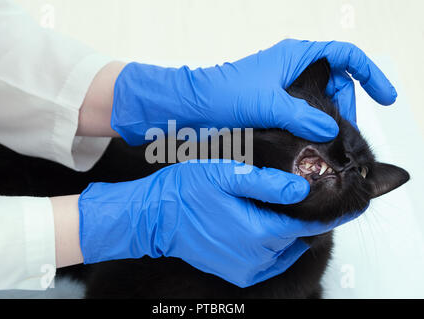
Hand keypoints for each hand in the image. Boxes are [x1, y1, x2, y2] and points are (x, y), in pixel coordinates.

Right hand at [78, 160, 359, 287]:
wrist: (155, 217)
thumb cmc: (186, 192)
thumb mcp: (226, 175)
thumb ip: (266, 183)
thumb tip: (301, 188)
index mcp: (258, 232)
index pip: (308, 226)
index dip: (328, 213)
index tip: (346, 204)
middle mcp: (256, 257)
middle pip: (296, 238)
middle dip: (305, 218)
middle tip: (306, 196)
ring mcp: (245, 268)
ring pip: (284, 250)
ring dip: (289, 232)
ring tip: (284, 208)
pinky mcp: (235, 271)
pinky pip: (268, 261)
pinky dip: (275, 246)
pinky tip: (266, 226)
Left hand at [111, 39, 395, 144]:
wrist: (189, 109)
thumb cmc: (219, 94)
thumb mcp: (266, 102)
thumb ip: (302, 114)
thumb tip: (331, 130)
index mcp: (295, 57)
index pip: (345, 56)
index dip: (369, 73)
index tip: (385, 96)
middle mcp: (291, 72)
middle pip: (336, 85)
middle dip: (346, 106)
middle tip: (344, 135)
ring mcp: (282, 93)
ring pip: (319, 105)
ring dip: (328, 123)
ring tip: (329, 145)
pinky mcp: (273, 111)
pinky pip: (302, 119)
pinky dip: (310, 132)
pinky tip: (311, 147)